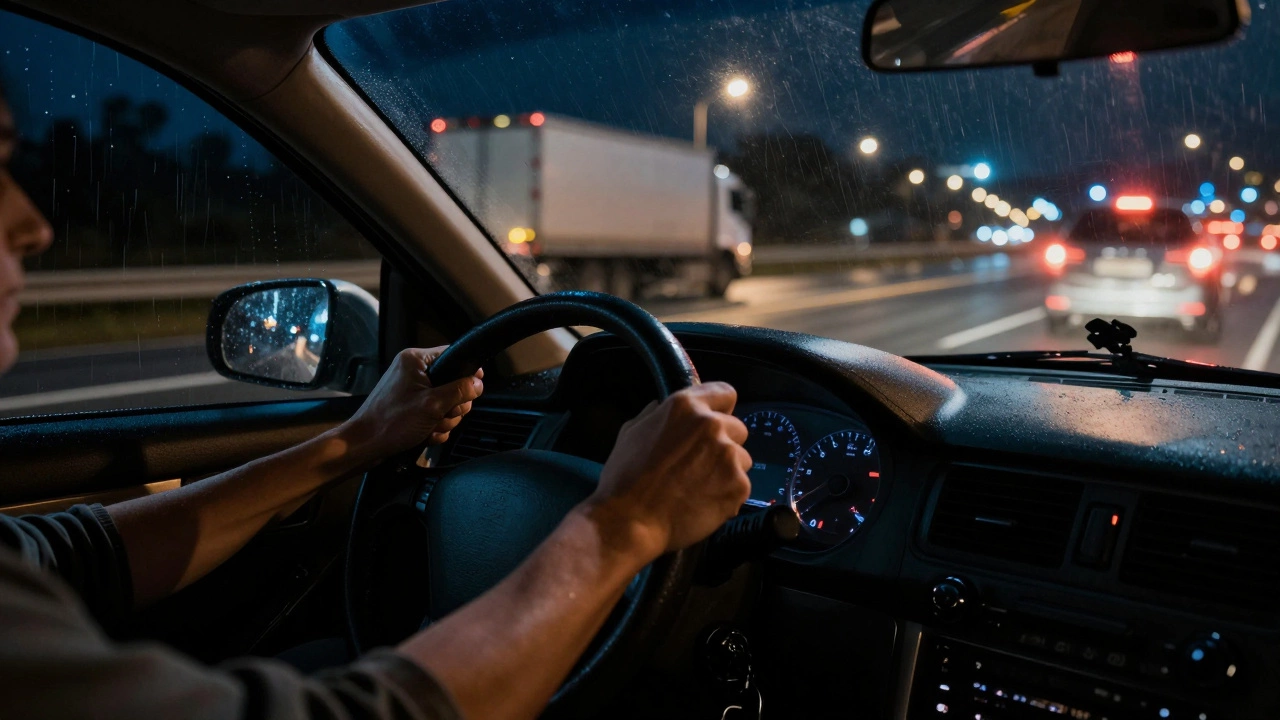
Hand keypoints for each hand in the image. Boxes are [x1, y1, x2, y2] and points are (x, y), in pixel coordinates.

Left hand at [339, 347, 483, 462]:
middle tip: (442, 415)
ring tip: (430, 427)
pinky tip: (426, 434)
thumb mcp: (432, 404)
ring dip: (444, 420)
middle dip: (453, 406)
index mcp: (415, 360)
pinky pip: (435, 414)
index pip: (452, 355)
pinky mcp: (411, 407)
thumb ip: (459, 391)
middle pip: (453, 383)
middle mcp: (413, 372)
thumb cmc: (391, 422)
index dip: (466, 372)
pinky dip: (434, 427)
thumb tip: (478, 384)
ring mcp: (412, 391)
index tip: (473, 388)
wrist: (365, 446)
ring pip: (446, 402)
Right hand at [584, 382, 751, 560]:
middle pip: (738, 429)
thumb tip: (662, 407)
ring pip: (742, 459)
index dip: (721, 409)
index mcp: (685, 406)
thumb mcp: (632, 433)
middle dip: (724, 444)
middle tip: (700, 465)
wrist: (630, 521)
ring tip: (700, 488)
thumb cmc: (624, 478)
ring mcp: (728, 455)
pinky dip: (728, 495)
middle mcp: (711, 425)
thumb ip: (655, 415)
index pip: (725, 393)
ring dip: (727, 471)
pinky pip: (742, 486)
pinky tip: (704, 504)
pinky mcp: (738, 485)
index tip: (715, 423)